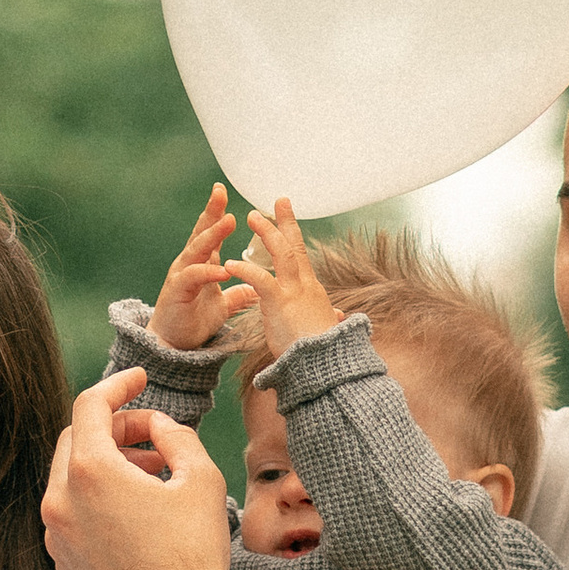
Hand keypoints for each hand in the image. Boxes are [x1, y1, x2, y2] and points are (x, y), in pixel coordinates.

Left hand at [42, 370, 241, 569]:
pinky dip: (96, 499)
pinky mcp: (62, 563)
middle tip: (152, 434)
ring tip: (151, 473)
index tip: (140, 379)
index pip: (90, 405)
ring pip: (70, 477)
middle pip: (77, 438)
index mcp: (88, 472)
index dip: (118, 385)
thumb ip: (174, 434)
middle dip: (114, 427)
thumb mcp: (200, 477)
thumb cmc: (195, 554)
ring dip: (106, 464)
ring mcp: (56, 536)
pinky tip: (134, 511)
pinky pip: (71, 513)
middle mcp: (60, 500)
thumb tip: (155, 425)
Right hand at [150, 183, 243, 350]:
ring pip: (196, 250)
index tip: (223, 191)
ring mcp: (181, 276)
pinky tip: (222, 268)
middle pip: (200, 232)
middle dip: (210, 211)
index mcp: (201, 263)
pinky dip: (207, 272)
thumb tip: (258, 287)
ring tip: (228, 221)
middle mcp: (189, 264)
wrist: (173, 346)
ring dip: (211, 235)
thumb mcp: (223, 305)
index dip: (216, 212)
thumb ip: (239, 293)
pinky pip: (193, 278)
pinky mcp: (177, 292)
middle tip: (220, 192)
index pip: (209, 232)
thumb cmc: (194, 320)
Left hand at [230, 196, 343, 359]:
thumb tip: (338, 316)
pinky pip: (261, 280)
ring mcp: (293, 293)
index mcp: (311, 290)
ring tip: (250, 217)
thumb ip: (329, 318)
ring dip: (266, 234)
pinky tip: (231, 263)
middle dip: (284, 222)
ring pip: (282, 254)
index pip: (301, 255)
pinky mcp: (280, 303)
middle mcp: (305, 286)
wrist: (325, 367)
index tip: (286, 215)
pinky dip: (246, 270)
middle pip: (294, 246)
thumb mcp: (324, 329)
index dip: (293, 233)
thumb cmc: (324, 354)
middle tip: (274, 202)